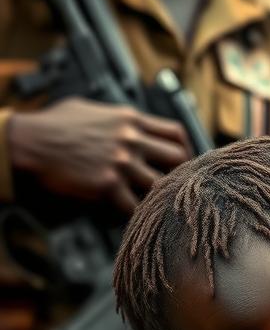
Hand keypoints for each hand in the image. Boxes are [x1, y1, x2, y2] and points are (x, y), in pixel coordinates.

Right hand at [8, 97, 189, 214]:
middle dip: (181, 175)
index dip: (185, 150)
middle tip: (175, 190)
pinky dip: (136, 216)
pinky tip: (131, 219)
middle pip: (178, 159)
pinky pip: (135, 208)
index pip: (176, 133)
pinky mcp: (106, 186)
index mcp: (130, 119)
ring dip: (159, 199)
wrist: (25, 144)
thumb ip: (116, 119)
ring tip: (155, 208)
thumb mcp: (89, 110)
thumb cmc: (50, 127)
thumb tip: (128, 126)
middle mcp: (131, 139)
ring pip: (161, 186)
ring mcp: (121, 163)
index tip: (184, 164)